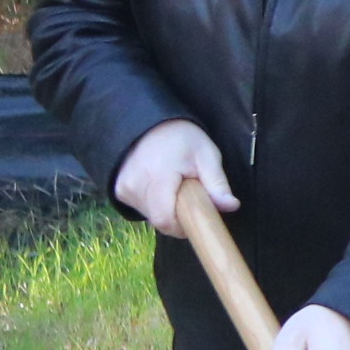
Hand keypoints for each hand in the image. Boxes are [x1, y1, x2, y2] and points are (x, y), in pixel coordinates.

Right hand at [113, 119, 235, 235]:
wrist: (149, 122)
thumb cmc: (182, 138)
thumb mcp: (206, 155)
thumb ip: (217, 183)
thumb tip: (231, 206)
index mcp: (157, 178)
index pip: (165, 220)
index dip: (183, 227)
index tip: (197, 219)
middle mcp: (135, 186)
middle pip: (159, 219)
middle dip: (178, 216)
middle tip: (190, 197)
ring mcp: (123, 188)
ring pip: (150, 215)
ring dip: (167, 209)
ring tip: (175, 187)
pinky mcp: (119, 190)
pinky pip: (140, 207)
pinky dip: (155, 203)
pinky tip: (162, 187)